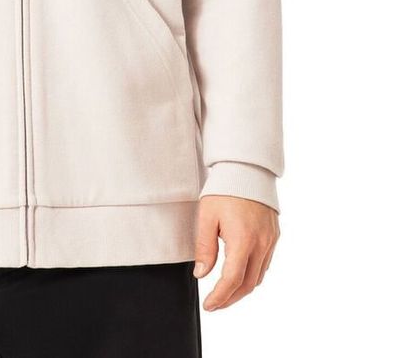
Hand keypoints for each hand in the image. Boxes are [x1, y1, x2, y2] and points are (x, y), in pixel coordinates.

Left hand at [192, 195, 279, 310]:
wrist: (246, 169)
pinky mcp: (274, 236)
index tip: (209, 305)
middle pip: (248, 284)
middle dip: (230, 299)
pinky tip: (240, 273)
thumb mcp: (207, 216)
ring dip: (242, 289)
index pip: (232, 280)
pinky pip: (265, 264)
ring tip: (225, 292)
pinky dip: (252, 275)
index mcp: (243, 240)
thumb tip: (201, 274)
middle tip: (215, 304)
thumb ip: (205, 248)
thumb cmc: (224, 189)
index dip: (220, 297)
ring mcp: (270, 241)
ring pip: (258, 277)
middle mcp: (261, 244)